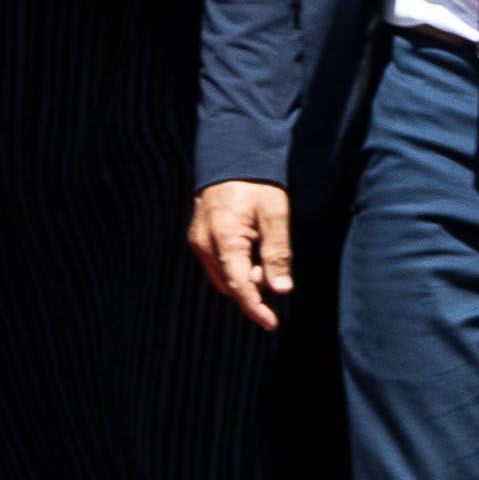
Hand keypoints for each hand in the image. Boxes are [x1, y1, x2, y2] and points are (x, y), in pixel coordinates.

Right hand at [190, 178, 294, 330]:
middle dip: (251, 286)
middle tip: (270, 264)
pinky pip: (216, 264)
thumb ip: (277, 253)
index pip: (239, 286)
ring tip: (261, 252)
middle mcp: (204, 244)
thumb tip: (280, 289)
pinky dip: (233, 266)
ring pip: (222, 277)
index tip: (271, 324)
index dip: (255, 308)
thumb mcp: (275, 215)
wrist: (233, 155)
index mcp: (224, 239)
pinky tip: (249, 249)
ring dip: (242, 276)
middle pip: (229, 285)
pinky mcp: (198, 238)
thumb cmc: (257, 184)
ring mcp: (198, 241)